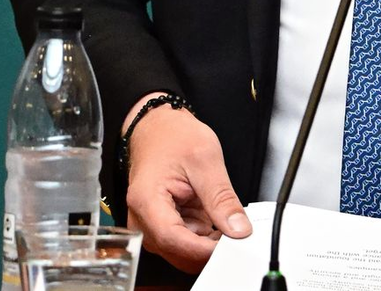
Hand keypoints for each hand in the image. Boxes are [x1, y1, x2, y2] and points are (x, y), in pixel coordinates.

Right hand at [123, 99, 251, 273]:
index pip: (174, 240)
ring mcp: (151, 226)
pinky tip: (214, 217)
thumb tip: (238, 229)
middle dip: (209, 248)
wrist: (159, 128)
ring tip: (226, 217)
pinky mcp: (162, 226)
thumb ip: (221, 197)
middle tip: (238, 232)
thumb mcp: (205, 159)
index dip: (204, 249)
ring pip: (183, 251)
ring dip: (207, 241)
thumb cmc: (173, 137)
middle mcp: (142, 221)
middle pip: (177, 252)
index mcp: (147, 201)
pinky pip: (185, 242)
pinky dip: (203, 235)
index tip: (231, 244)